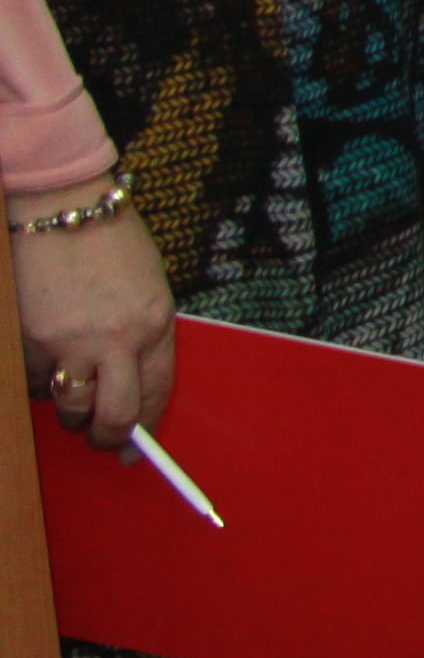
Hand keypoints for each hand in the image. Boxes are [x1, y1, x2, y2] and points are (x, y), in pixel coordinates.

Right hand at [12, 194, 174, 449]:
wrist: (64, 207)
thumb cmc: (112, 243)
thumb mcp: (150, 288)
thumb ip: (144, 335)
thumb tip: (132, 383)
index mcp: (156, 324)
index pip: (157, 395)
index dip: (146, 430)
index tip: (136, 450)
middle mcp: (118, 339)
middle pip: (115, 416)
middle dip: (107, 439)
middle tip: (100, 439)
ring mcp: (71, 341)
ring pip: (71, 407)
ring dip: (70, 411)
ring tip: (72, 393)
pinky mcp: (32, 339)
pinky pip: (35, 383)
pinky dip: (38, 384)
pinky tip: (44, 364)